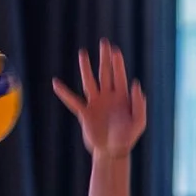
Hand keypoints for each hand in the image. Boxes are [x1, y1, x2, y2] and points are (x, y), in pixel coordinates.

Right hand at [52, 41, 147, 158]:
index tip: (115, 50)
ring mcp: (96, 104)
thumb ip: (139, 104)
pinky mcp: (85, 113)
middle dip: (105, 58)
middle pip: (106, 73)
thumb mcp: (139, 122)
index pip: (119, 76)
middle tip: (104, 43)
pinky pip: (73, 101)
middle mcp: (108, 97)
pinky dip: (64, 93)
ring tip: (83, 53)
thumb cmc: (128, 137)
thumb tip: (135, 84)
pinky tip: (56, 83)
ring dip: (86, 68)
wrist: (113, 152)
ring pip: (89, 81)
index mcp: (122, 97)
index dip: (118, 64)